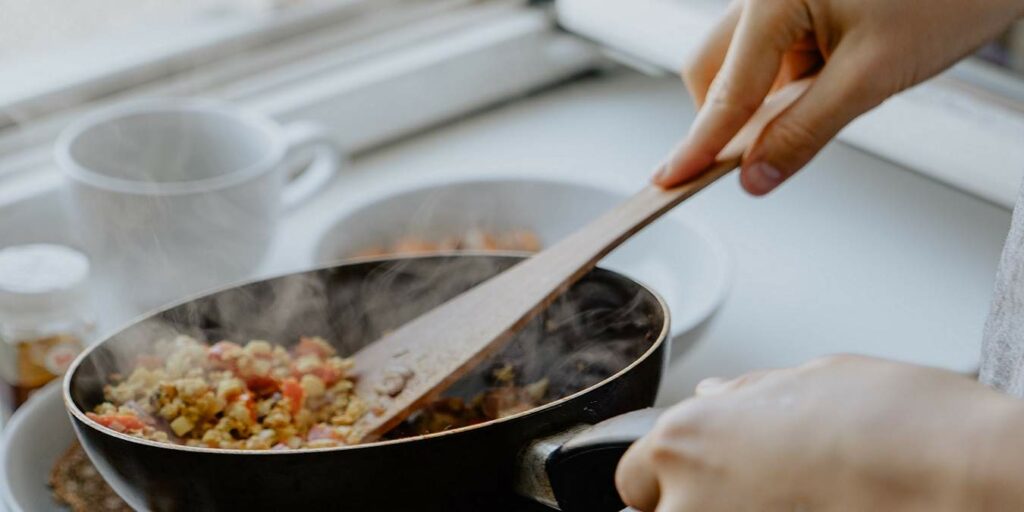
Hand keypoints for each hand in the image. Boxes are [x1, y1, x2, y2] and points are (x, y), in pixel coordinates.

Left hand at [616, 355, 1023, 510]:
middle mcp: (690, 501)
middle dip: (700, 506)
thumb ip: (748, 397)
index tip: (703, 478)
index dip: (673, 477)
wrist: (969, 484)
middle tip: (764, 496)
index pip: (636, 478)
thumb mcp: (816, 380)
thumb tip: (716, 397)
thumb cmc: (904, 426)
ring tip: (800, 505)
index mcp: (688, 438)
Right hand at [656, 0, 1023, 194]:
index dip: (698, 144)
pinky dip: (791, 81)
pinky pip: (775, 51)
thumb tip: (757, 174)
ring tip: (830, 101)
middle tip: (750, 159)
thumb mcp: (873, 75)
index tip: (670, 179)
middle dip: (727, 116)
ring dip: (766, 98)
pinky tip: (833, 83)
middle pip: (713, 67)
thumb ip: (805, 131)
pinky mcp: (805, 2)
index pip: (725, 90)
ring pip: (743, 61)